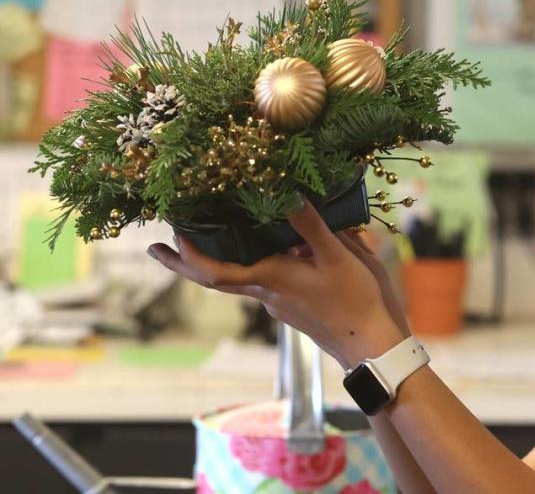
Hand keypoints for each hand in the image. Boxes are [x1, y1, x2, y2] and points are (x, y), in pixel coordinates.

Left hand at [147, 201, 404, 368]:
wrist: (371, 346)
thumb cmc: (355, 301)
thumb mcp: (338, 257)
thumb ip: (312, 226)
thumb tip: (288, 195)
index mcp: (271, 279)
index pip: (214, 272)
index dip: (188, 256)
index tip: (170, 236)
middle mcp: (267, 291)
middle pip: (214, 277)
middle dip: (184, 262)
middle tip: (157, 247)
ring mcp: (278, 300)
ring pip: (237, 277)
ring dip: (215, 259)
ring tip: (206, 234)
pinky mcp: (292, 303)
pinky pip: (261, 277)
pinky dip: (249, 260)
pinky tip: (266, 244)